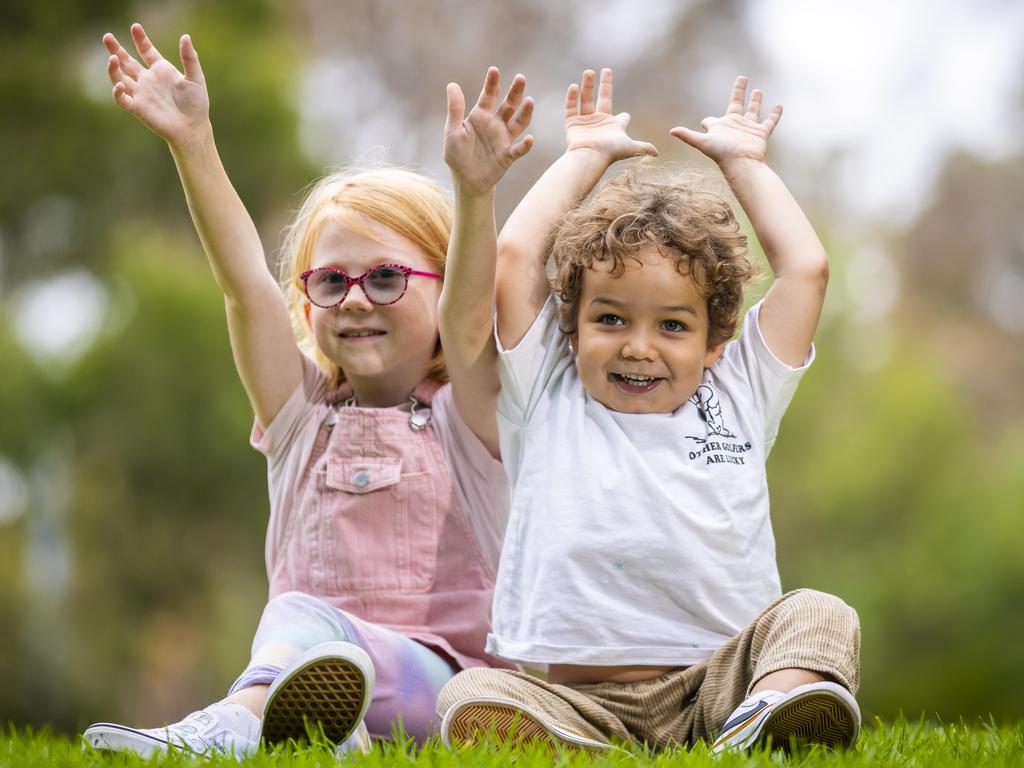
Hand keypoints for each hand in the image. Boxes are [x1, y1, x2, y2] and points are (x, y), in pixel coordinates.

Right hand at [103, 23, 210, 147]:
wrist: (193, 128)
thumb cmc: (196, 105)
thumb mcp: (195, 78)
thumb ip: (189, 58)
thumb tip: (185, 36)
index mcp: (161, 70)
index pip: (146, 51)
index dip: (140, 39)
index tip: (135, 27)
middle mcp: (148, 80)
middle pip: (126, 61)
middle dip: (116, 49)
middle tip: (107, 36)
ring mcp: (141, 93)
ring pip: (119, 77)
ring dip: (113, 68)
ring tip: (113, 57)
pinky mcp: (137, 108)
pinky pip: (122, 99)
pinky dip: (117, 91)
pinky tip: (120, 84)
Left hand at [443, 67, 533, 196]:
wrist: (465, 180)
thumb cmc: (457, 155)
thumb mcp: (453, 130)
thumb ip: (455, 109)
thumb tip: (452, 84)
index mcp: (481, 115)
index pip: (489, 95)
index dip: (492, 83)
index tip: (494, 70)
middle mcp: (495, 124)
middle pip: (509, 104)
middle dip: (515, 92)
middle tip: (520, 78)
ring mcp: (503, 139)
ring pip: (518, 123)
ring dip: (525, 112)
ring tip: (530, 101)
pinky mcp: (507, 155)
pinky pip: (518, 149)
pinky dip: (525, 145)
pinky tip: (530, 139)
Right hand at [564, 68, 655, 161]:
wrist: (589, 157)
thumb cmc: (609, 151)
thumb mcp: (630, 147)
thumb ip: (643, 147)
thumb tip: (657, 153)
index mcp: (613, 127)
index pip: (621, 118)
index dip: (624, 117)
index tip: (625, 116)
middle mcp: (600, 123)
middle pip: (602, 99)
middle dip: (604, 85)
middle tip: (606, 70)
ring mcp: (585, 123)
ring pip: (585, 100)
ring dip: (587, 85)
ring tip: (589, 71)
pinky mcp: (572, 124)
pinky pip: (570, 108)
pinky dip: (571, 98)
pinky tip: (574, 86)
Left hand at [670, 76, 781, 168]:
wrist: (741, 163)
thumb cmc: (721, 153)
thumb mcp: (702, 142)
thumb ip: (688, 136)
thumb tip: (671, 131)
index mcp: (720, 127)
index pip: (711, 121)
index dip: (707, 121)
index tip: (706, 122)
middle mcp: (733, 126)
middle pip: (736, 104)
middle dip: (739, 91)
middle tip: (742, 78)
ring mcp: (748, 129)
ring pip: (753, 110)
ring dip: (756, 100)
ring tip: (758, 90)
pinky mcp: (761, 133)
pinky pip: (770, 121)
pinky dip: (775, 114)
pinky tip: (779, 105)